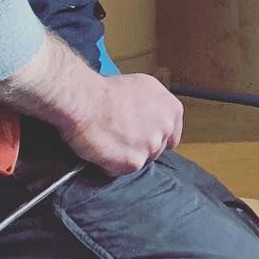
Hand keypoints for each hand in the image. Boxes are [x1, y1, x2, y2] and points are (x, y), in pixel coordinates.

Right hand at [59, 74, 183, 175]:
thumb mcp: (144, 87)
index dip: (156, 137)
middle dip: (140, 146)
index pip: (172, 135)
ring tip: (110, 141)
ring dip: (126, 156)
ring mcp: (151, 146)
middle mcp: (166, 128)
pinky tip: (102, 150)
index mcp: (172, 110)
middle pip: (156, 149)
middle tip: (121, 138)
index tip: (143, 137)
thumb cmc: (109, 91)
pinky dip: (110, 165)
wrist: (86, 101)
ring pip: (141, 160)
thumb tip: (153, 117)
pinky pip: (122, 170)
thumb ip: (157, 106)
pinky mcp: (134, 162)